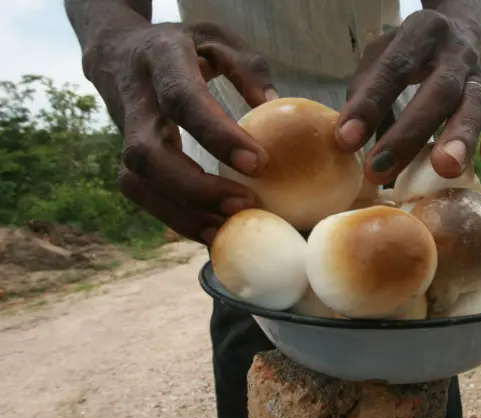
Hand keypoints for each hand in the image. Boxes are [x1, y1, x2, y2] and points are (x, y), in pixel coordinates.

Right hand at [82, 21, 277, 243]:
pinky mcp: (126, 158)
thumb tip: (274, 107)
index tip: (257, 163)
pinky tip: (210, 230)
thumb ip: (247, 68)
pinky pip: (142, 194)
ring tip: (227, 229)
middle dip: (195, 187)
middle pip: (148, 154)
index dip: (216, 134)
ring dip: (182, 213)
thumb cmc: (182, 47)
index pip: (182, 100)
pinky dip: (175, 218)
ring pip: (137, 181)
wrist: (119, 53)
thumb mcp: (217, 38)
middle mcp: (136, 100)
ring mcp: (125, 132)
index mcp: (160, 59)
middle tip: (243, 204)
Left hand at [335, 10, 480, 183]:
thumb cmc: (408, 55)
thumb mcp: (380, 57)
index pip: (392, 68)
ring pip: (475, 103)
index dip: (369, 104)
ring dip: (461, 136)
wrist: (460, 30)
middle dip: (409, 133)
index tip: (346, 140)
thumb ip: (365, 90)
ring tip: (446, 168)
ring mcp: (479, 72)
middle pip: (438, 90)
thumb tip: (347, 139)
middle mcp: (454, 50)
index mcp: (419, 33)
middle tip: (381, 169)